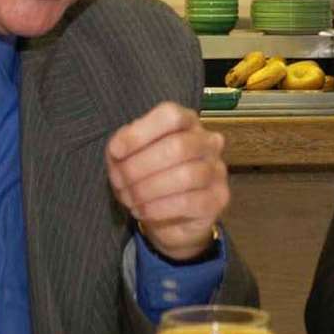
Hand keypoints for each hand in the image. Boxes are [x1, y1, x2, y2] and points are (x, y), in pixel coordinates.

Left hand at [106, 101, 228, 260]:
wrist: (169, 217)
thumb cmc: (148, 177)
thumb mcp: (130, 156)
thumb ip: (124, 146)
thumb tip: (118, 149)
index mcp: (186, 122)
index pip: (171, 116)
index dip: (140, 133)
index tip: (115, 151)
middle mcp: (207, 141)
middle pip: (178, 146)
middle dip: (140, 167)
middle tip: (119, 182)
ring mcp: (216, 169)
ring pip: (186, 175)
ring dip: (148, 189)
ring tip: (129, 198)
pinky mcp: (218, 198)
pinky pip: (190, 202)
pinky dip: (159, 208)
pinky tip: (143, 210)